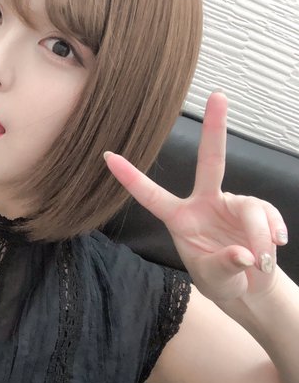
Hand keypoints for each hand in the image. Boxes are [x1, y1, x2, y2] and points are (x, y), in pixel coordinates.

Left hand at [104, 91, 288, 302]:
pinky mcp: (257, 210)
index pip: (150, 195)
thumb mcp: (214, 278)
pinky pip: (268, 216)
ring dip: (259, 237)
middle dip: (215, 128)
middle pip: (210, 161)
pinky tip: (275, 247)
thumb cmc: (219, 279)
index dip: (130, 177)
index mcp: (179, 218)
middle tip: (219, 95)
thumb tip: (243, 254)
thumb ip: (224, 266)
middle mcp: (204, 203)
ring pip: (250, 208)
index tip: (107, 156)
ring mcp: (231, 203)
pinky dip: (273, 235)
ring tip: (258, 261)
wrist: (248, 287)